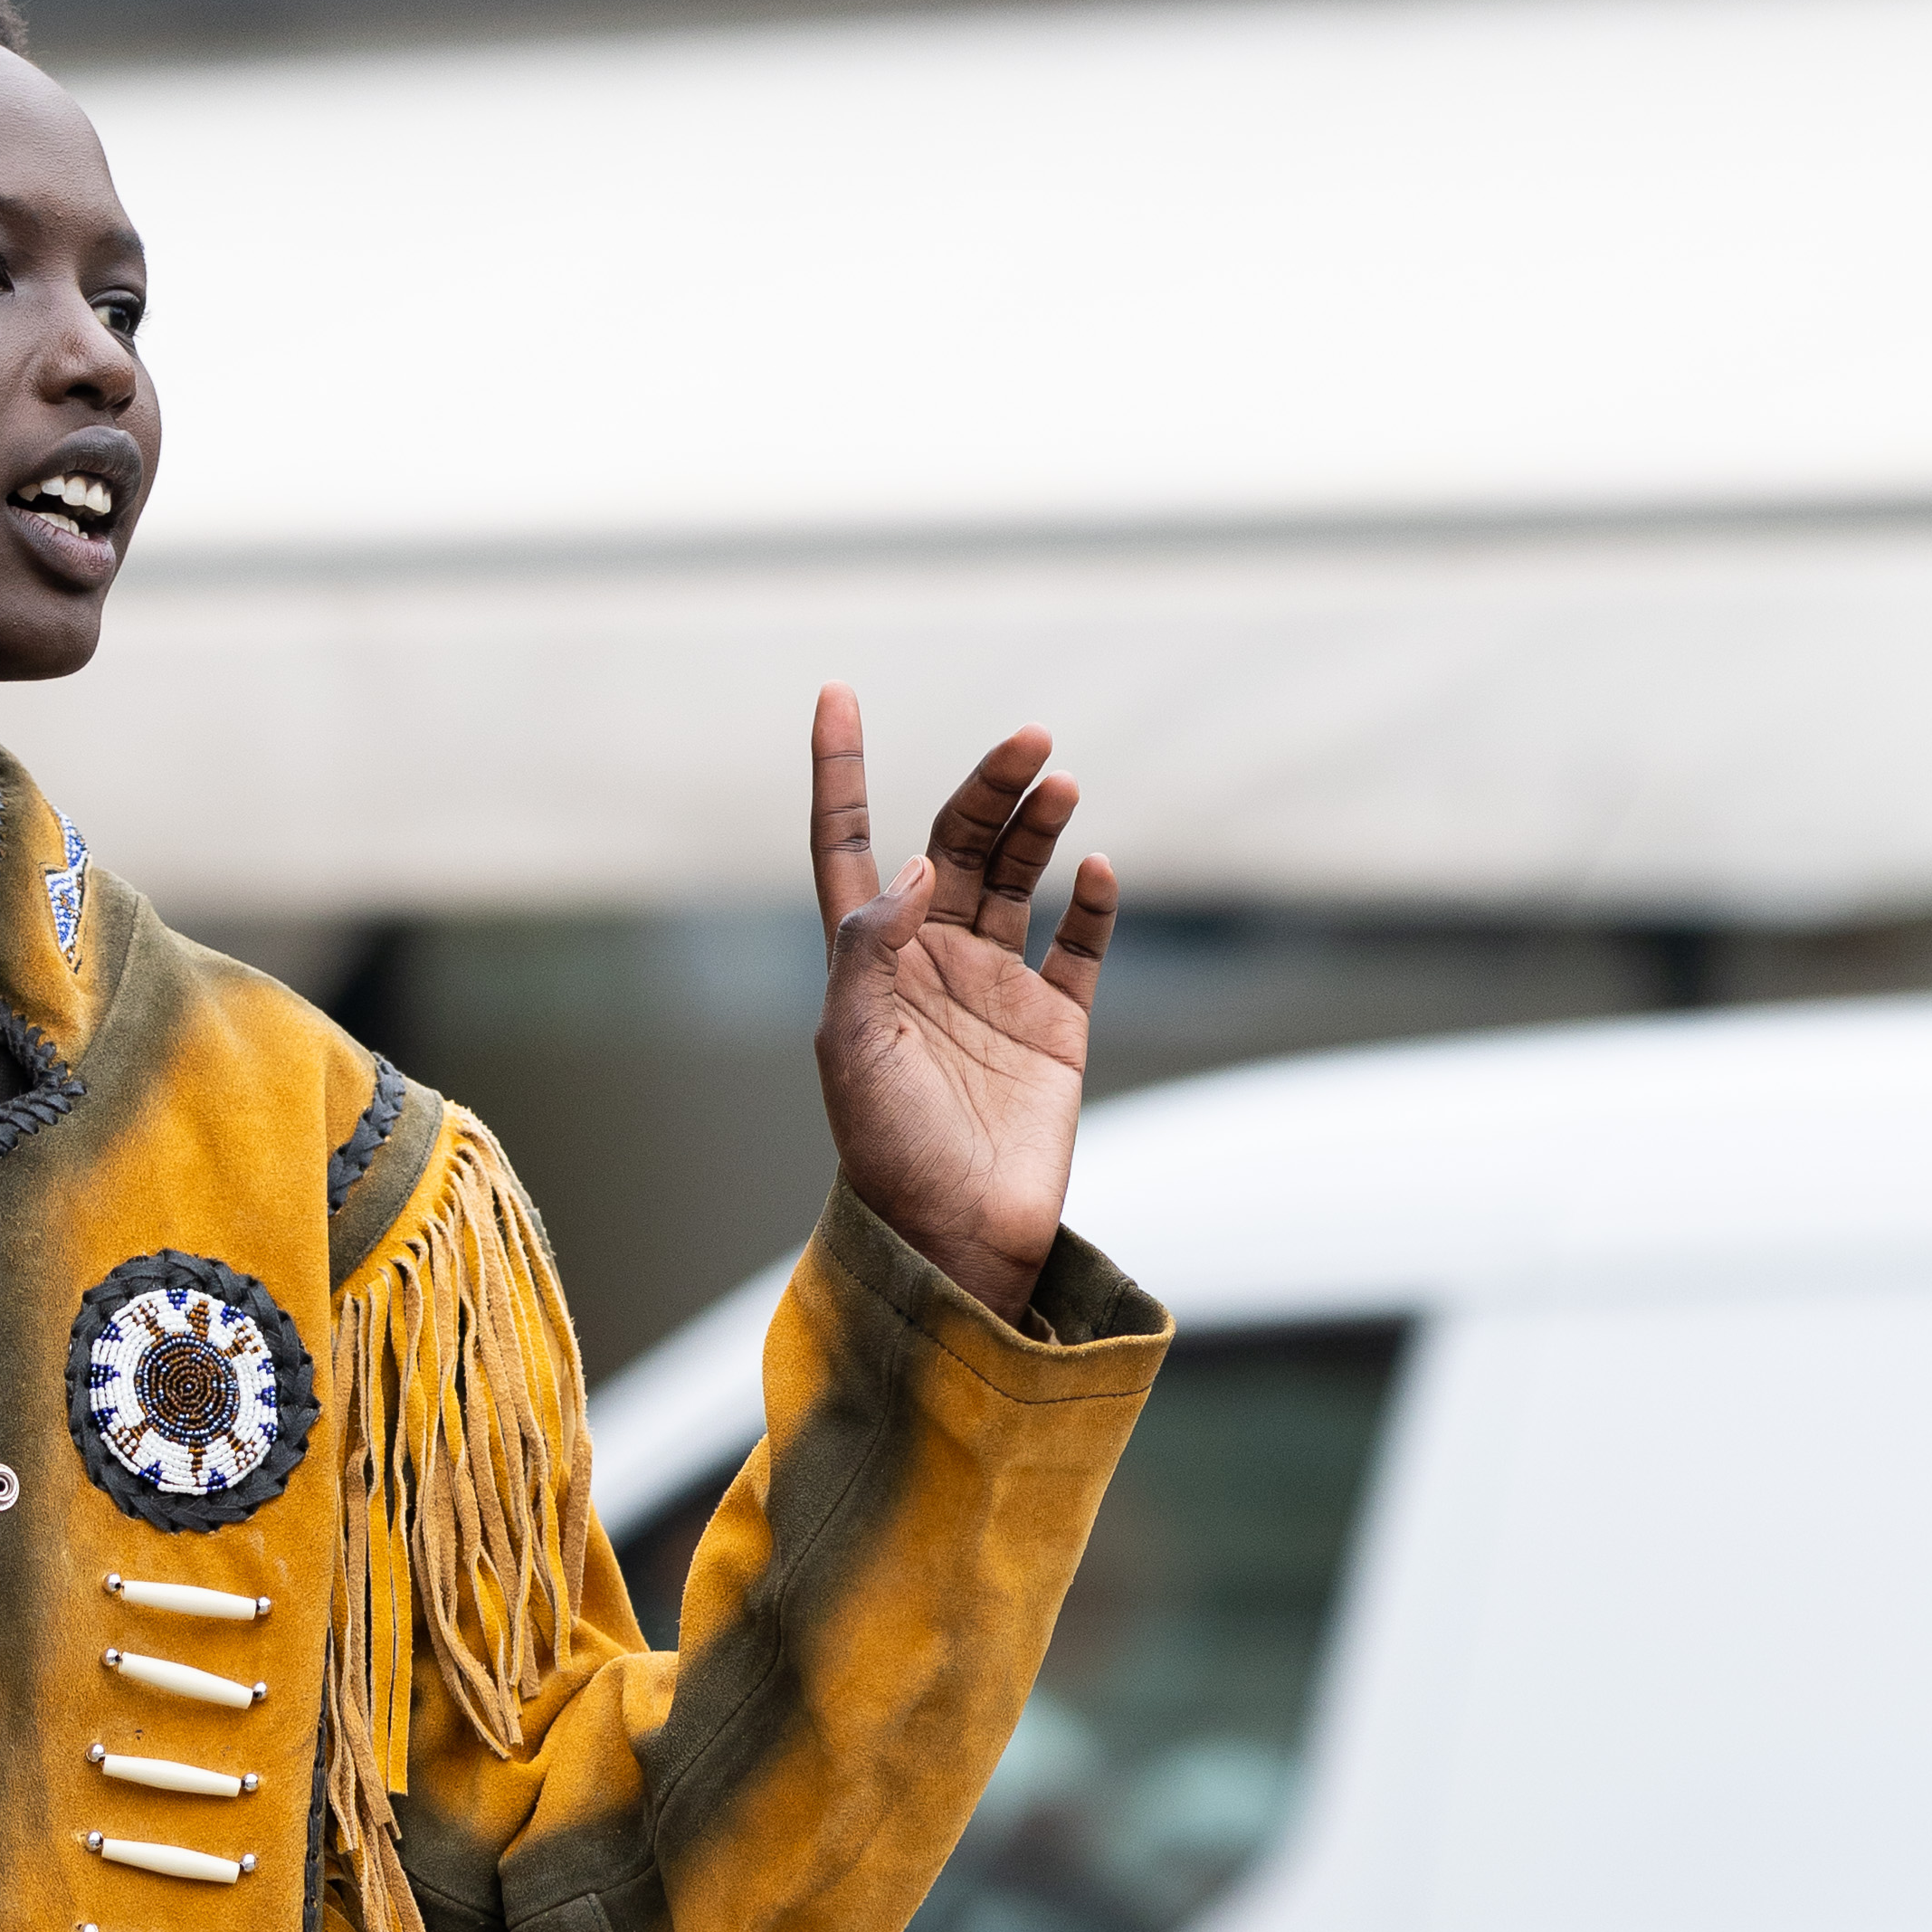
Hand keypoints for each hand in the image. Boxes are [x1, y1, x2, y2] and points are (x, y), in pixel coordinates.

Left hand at [807, 690, 1116, 1326]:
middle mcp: (931, 964)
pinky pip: (1080, 945)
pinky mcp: (1056, 1026)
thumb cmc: (888, 1154)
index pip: (846, 845)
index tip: (836, 693)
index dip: (840, 772)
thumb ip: (869, 951)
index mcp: (868, 963)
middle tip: (1029, 744)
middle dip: (987, 787)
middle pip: (955, 843)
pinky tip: (1094, 870)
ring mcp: (996, 991)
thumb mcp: (852, 1049)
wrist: (959, 1238)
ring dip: (1037, 825)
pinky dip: (1091, 902)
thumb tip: (916, 868)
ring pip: (1018, 877)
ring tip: (1059, 785)